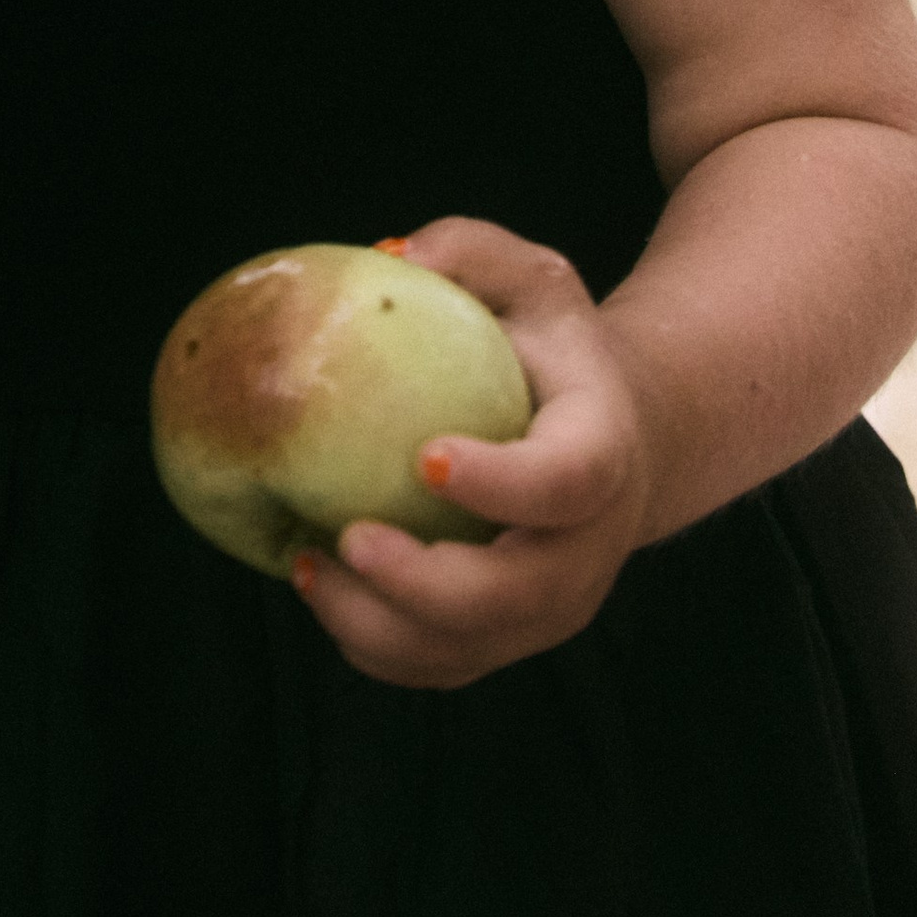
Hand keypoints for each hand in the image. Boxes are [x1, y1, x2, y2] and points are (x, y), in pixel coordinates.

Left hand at [290, 217, 650, 689]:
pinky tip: (320, 591)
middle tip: (346, 539)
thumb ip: (468, 252)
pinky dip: (378, 646)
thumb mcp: (529, 278)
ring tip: (305, 565)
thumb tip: (386, 254)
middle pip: (522, 594)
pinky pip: (445, 664)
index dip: (503, 482)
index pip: (568, 480)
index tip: (425, 458)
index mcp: (602, 450)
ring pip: (475, 646)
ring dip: (384, 625)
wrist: (611, 440)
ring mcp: (553, 604)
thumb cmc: (549, 348)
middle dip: (428, 584)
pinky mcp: (511, 636)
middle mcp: (589, 545)